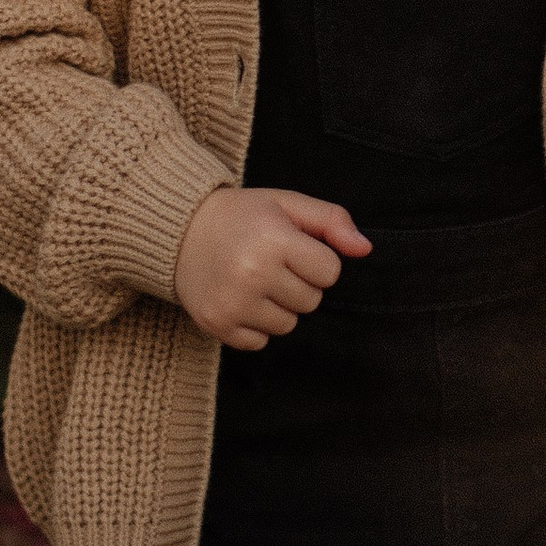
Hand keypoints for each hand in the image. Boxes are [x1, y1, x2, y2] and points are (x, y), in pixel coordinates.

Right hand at [174, 186, 371, 349]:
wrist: (181, 232)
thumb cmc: (244, 217)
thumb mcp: (288, 204)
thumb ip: (332, 221)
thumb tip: (365, 249)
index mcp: (274, 240)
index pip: (330, 272)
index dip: (317, 260)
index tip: (293, 248)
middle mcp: (252, 274)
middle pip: (311, 301)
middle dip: (299, 283)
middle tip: (269, 262)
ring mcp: (233, 303)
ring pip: (288, 324)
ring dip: (279, 306)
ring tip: (254, 279)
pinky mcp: (217, 324)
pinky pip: (261, 342)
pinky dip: (255, 325)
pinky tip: (240, 298)